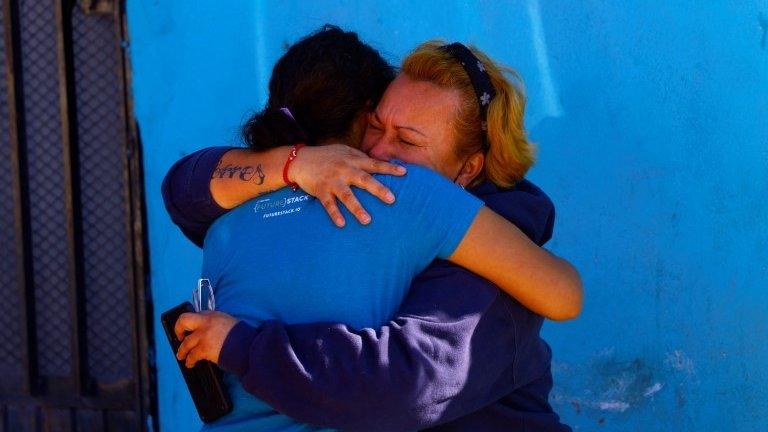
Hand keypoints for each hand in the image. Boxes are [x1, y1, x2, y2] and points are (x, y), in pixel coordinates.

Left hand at [174, 311, 238, 367]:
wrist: (248, 347)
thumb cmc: (242, 337)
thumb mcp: (229, 323)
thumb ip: (216, 324)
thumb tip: (207, 331)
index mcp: (213, 315)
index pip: (197, 314)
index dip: (192, 323)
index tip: (189, 329)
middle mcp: (206, 323)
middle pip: (184, 321)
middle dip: (178, 329)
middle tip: (179, 337)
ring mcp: (203, 336)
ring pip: (185, 343)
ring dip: (182, 351)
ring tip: (181, 356)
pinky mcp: (204, 349)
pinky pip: (192, 355)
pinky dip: (189, 361)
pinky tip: (190, 363)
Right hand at [288, 144, 406, 226]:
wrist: (301, 159)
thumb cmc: (327, 156)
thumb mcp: (344, 152)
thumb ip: (360, 158)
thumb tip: (379, 164)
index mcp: (352, 160)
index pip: (374, 164)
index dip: (389, 168)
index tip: (404, 172)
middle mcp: (344, 170)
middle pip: (364, 180)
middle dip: (378, 189)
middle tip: (392, 199)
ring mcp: (332, 181)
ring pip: (347, 196)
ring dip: (357, 208)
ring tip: (367, 220)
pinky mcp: (321, 190)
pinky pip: (328, 204)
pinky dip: (335, 214)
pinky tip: (342, 224)